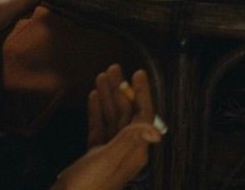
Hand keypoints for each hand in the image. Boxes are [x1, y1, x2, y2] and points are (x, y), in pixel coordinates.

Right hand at [53, 66, 161, 189]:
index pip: (143, 116)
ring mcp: (110, 153)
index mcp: (135, 151)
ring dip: (108, 96)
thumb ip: (129, 141)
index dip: (142, 94)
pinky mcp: (95, 156)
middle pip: (127, 113)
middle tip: (114, 67)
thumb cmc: (88, 186)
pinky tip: (93, 97)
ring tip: (102, 76)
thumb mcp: (108, 160)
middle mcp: (126, 150)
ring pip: (112, 118)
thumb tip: (156, 129)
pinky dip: (97, 110)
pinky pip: (100, 128)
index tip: (138, 72)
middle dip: (121, 89)